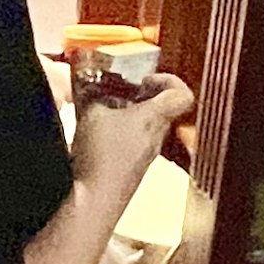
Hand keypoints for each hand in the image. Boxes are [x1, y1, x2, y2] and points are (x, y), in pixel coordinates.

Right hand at [69, 73, 194, 196]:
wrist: (94, 204)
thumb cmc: (100, 158)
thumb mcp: (90, 113)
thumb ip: (87, 85)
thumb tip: (81, 59)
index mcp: (155, 118)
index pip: (182, 94)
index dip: (168, 81)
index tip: (146, 79)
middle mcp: (156, 138)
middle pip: (160, 110)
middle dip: (140, 97)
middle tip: (118, 92)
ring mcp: (144, 158)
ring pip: (144, 129)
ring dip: (126, 118)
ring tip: (102, 114)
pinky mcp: (130, 174)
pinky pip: (130, 148)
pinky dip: (117, 137)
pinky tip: (94, 139)